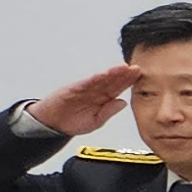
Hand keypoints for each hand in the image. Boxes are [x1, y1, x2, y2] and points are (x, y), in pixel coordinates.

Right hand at [25, 66, 139, 135]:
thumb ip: (108, 112)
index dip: (128, 82)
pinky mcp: (72, 89)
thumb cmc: (72, 121)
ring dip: (112, 73)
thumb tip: (123, 102)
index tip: (140, 76)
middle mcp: (94, 91)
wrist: (51, 123)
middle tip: (137, 68)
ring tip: (123, 68)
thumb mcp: (95, 121)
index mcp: (102, 99)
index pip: (118, 88)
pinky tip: (104, 74)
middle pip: (112, 81)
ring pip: (100, 80)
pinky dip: (94, 78)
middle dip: (124, 75)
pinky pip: (85, 83)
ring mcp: (83, 89)